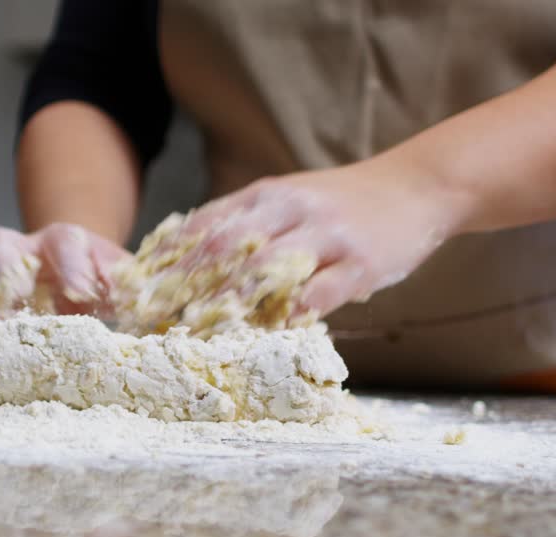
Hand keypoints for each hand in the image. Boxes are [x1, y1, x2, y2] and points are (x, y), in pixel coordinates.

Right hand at [0, 223, 130, 315]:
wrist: (76, 274)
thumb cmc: (101, 277)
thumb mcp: (122, 276)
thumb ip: (138, 286)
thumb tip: (164, 305)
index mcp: (64, 241)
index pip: (64, 241)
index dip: (72, 264)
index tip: (83, 290)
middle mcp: (23, 252)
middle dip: (6, 270)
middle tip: (19, 298)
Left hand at [176, 159, 469, 316]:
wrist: (416, 187)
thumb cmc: (344, 202)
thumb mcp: (289, 198)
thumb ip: (246, 222)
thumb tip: (187, 257)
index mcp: (267, 195)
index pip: (205, 224)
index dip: (168, 258)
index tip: (138, 289)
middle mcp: (292, 210)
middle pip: (228, 246)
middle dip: (188, 283)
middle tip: (157, 316)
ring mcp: (328, 236)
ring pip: (269, 268)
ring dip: (232, 301)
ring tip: (202, 329)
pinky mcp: (361, 263)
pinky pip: (322, 292)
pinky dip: (295, 312)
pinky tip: (275, 330)